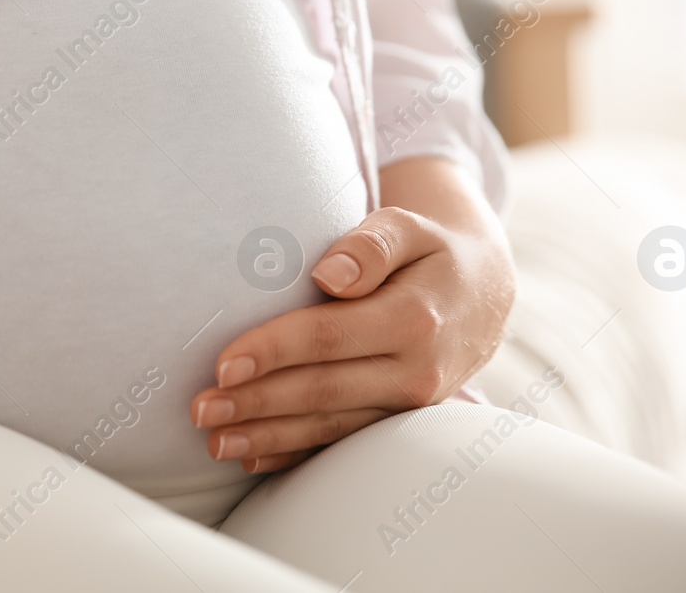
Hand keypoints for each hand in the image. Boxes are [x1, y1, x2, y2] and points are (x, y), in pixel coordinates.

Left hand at [190, 158, 515, 473]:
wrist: (484, 296)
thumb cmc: (432, 253)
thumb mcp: (410, 229)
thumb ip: (372, 244)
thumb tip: (331, 273)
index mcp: (413, 320)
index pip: (329, 338)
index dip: (273, 351)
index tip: (223, 364)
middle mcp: (415, 372)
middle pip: (322, 391)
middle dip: (257, 403)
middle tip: (201, 410)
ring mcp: (408, 405)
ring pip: (329, 427)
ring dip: (268, 436)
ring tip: (214, 441)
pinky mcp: (397, 421)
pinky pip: (342, 442)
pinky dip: (296, 453)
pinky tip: (253, 456)